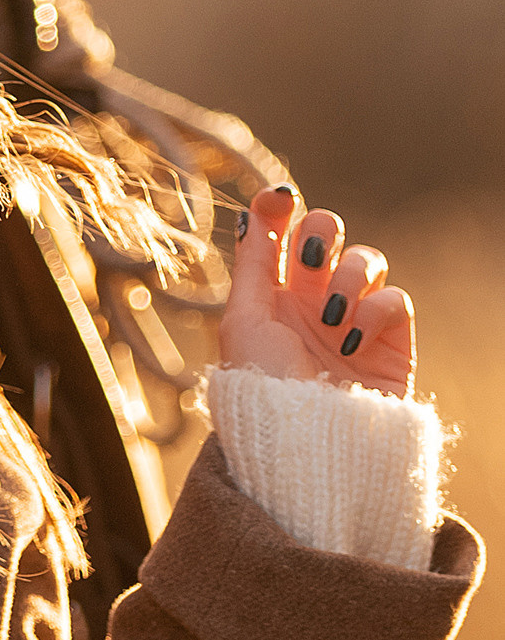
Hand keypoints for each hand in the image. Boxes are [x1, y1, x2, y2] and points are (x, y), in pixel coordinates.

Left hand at [219, 183, 415, 398]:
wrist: (309, 443)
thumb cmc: (264, 386)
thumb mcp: (244, 321)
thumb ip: (253, 264)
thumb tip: (250, 211)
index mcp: (271, 296)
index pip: (279, 236)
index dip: (280, 210)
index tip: (280, 197)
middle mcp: (312, 303)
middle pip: (327, 234)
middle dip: (320, 232)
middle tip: (308, 255)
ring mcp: (354, 319)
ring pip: (366, 259)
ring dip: (347, 274)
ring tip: (330, 314)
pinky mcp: (391, 342)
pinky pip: (394, 298)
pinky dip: (375, 309)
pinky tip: (352, 338)